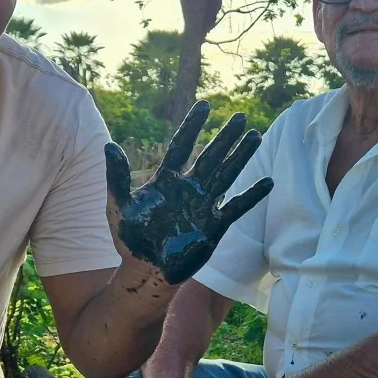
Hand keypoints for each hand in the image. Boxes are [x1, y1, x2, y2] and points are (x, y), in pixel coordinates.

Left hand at [106, 103, 273, 284]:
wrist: (145, 272)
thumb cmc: (130, 239)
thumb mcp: (117, 206)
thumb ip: (116, 177)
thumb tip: (109, 146)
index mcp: (166, 180)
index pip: (182, 146)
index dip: (193, 126)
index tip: (205, 105)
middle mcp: (188, 188)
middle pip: (211, 156)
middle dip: (225, 136)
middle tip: (240, 116)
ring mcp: (203, 206)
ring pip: (227, 174)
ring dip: (241, 156)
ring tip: (255, 136)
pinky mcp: (215, 226)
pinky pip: (237, 207)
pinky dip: (252, 195)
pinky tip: (267, 182)